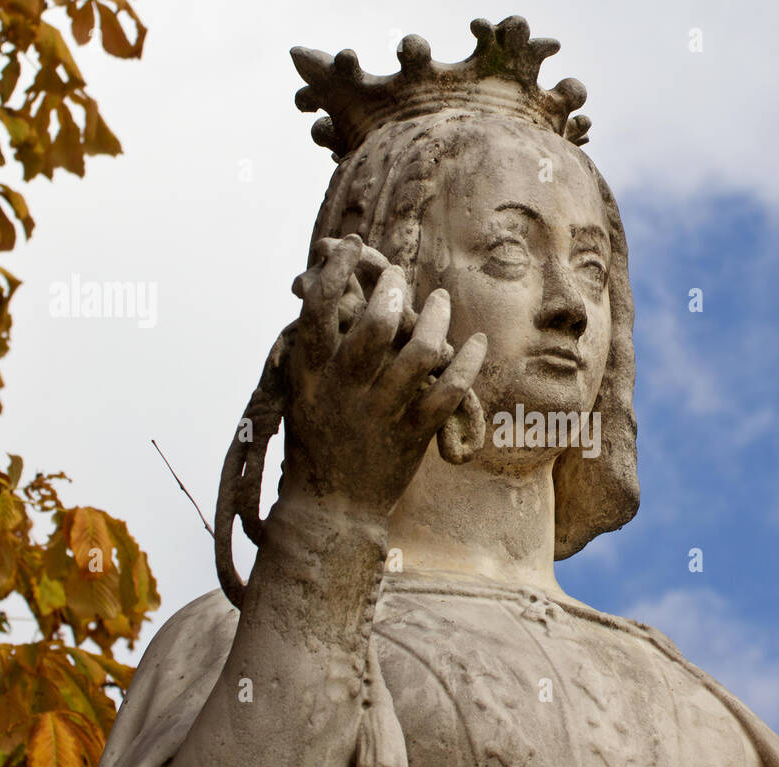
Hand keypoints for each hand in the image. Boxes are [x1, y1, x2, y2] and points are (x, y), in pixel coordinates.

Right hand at [283, 234, 486, 518]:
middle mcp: (343, 390)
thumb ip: (315, 351)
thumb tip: (326, 296)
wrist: (330, 510)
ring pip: (420, 353)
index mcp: (308, 374)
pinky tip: (478, 343)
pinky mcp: (411, 436)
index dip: (335, 269)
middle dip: (393, 289)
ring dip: (436, 319)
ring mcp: (380, 413)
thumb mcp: (300, 393)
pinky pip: (448, 392)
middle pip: (376, 324)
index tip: (349, 245)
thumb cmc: (314, 442)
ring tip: (440, 300)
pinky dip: (468, 363)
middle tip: (400, 275)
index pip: (318, 307)